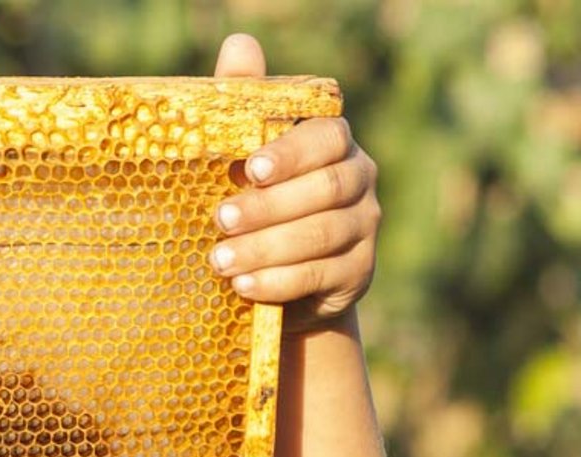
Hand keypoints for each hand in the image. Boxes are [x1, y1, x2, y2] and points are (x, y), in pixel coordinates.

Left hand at [209, 34, 379, 331]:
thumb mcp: (242, 153)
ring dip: (267, 248)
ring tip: (220, 261)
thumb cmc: (254, 197)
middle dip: (268, 207)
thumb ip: (244, 101)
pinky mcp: (358, 273)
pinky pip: (323, 276)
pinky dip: (280, 282)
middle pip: (325, 189)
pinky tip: (244, 287)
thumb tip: (239, 43)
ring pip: (322, 235)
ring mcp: (364, 228)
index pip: (327, 137)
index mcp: (333, 144)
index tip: (250, 169)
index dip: (292, 152)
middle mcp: (359, 180)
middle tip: (220, 220)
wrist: (278, 274)